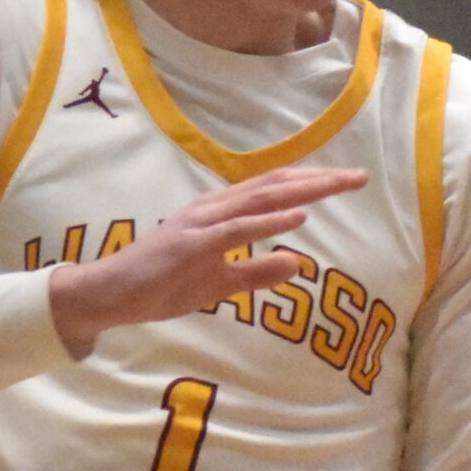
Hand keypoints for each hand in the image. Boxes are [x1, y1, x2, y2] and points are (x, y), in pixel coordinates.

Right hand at [47, 167, 365, 356]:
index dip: (313, 183)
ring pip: (261, 198)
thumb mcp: (220, 284)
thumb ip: (258, 272)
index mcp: (220, 212)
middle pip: (276, 185)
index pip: (274, 191)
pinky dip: (269, 221)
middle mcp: (214, 208)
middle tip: (359, 176)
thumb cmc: (160, 286)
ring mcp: (202, 223)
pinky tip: (297, 216)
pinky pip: (237, 229)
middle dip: (319, 180)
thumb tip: (299, 263)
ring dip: (303, 190)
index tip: (348, 180)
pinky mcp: (192, 244)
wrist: (112, 294)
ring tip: (338, 184)